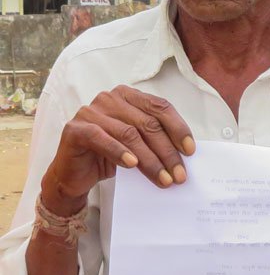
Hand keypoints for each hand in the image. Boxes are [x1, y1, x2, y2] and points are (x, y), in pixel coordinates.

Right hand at [41, 85, 194, 214]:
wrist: (74, 175)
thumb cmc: (110, 157)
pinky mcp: (75, 128)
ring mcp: (90, 111)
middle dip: (167, 152)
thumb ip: (155, 140)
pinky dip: (120, 152)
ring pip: (129, 134)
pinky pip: (102, 138)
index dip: (178, 128)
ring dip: (150, 160)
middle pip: (148, 123)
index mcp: (129, 96)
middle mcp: (110, 98)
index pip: (160, 107)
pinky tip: (132, 165)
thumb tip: (185, 153)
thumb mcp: (138, 145)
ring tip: (163, 179)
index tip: (190, 151)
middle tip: (179, 174)